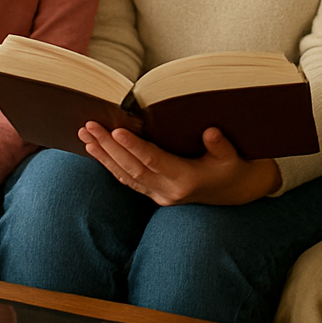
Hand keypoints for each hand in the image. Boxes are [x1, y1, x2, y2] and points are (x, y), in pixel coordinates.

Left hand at [77, 122, 281, 205]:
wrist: (236, 193)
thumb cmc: (234, 168)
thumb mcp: (233, 156)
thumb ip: (220, 145)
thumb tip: (210, 132)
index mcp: (186, 180)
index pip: (153, 162)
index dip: (133, 147)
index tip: (115, 131)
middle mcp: (169, 191)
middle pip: (132, 168)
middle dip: (108, 147)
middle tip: (90, 127)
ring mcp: (159, 195)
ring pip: (125, 176)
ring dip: (104, 156)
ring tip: (85, 137)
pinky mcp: (155, 194)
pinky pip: (128, 180)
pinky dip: (111, 165)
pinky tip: (97, 151)